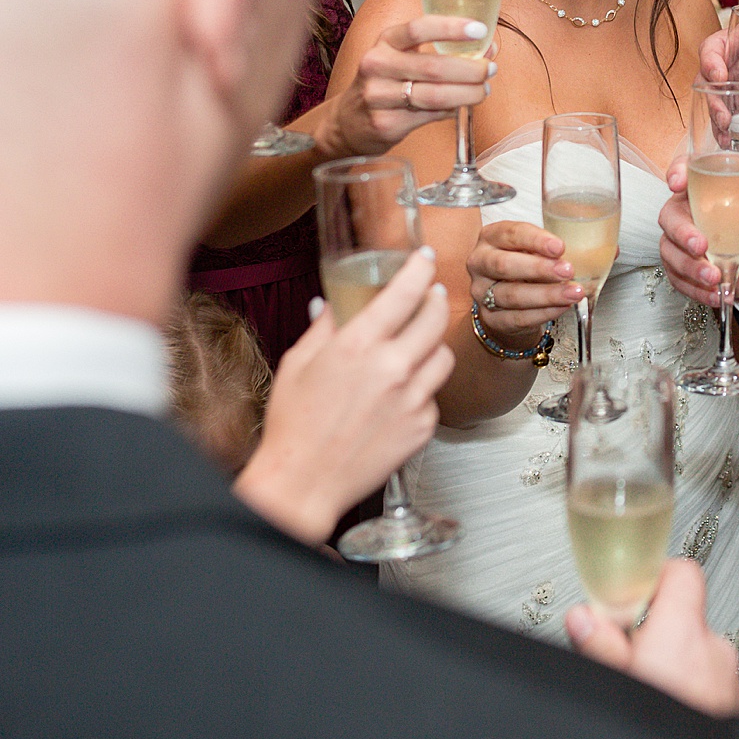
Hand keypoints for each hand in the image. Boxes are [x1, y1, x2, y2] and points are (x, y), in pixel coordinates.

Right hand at [232, 248, 451, 543]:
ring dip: (434, 345)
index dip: (418, 270)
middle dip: (435, 301)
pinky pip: (433, 395)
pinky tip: (400, 393)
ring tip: (417, 345)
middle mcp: (392, 369)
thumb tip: (332, 304)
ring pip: (443, 357)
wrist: (306, 480)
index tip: (424, 259)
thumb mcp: (299, 364)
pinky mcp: (422, 427)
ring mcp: (412, 400)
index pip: (403, 293)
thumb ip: (324, 329)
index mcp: (358, 346)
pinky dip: (421, 388)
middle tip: (431, 296)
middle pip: (435, 319)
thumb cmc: (295, 424)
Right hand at [322, 14, 495, 153]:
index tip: (479, 29)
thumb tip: (488, 47)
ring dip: (467, 94)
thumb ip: (440, 51)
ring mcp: (379, 96)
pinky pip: (429, 116)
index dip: (451, 28)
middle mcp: (378, 65)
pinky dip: (451, 110)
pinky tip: (461, 106)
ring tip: (484, 91)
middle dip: (470, 69)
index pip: (419, 28)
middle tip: (490, 70)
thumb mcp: (401, 57)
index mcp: (385, 42)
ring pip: (435, 95)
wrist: (348, 122)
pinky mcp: (386, 123)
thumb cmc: (384, 84)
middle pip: (434, 67)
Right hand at [467, 219, 578, 345]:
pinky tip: (562, 307)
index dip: (535, 240)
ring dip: (547, 295)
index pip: (510, 234)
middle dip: (539, 268)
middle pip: (504, 265)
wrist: (508, 302)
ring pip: (512, 295)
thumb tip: (564, 259)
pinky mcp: (491, 318)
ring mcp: (481, 293)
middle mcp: (479, 263)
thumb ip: (543, 251)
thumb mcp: (531, 250)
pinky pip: (518, 318)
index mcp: (490, 238)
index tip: (559, 247)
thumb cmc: (523, 266)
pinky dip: (544, 313)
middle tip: (567, 271)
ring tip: (573, 293)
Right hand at [565, 558, 738, 716]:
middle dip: (654, 635)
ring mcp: (729, 679)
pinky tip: (668, 712)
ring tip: (645, 692)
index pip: (682, 573)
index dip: (655, 577)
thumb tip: (584, 616)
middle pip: (683, 620)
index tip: (632, 593)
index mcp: (683, 633)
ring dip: (673, 667)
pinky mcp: (735, 705)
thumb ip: (598, 644)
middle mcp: (714, 650)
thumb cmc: (659, 735)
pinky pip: (709, 683)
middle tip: (626, 657)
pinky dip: (689, 690)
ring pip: (696, 656)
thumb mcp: (612, 682)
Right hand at [659, 155, 738, 311]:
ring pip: (670, 252)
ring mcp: (687, 242)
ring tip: (715, 277)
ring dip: (690, 267)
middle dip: (682, 233)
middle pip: (670, 217)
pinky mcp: (689, 269)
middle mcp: (692, 213)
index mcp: (710, 188)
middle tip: (701, 246)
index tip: (678, 184)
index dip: (676, 173)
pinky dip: (695, 289)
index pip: (684, 171)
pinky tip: (715, 293)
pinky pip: (679, 279)